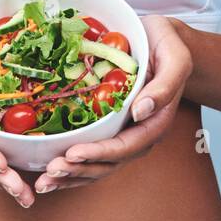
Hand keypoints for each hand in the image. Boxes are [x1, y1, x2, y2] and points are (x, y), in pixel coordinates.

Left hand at [32, 15, 192, 193]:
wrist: (164, 39)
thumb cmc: (169, 46)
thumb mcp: (175, 59)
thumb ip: (164, 86)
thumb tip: (141, 112)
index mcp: (156, 122)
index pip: (126, 146)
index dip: (98, 153)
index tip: (72, 154)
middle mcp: (139, 134)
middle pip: (109, 162)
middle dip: (78, 169)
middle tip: (49, 171)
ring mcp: (124, 133)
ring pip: (98, 164)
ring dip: (71, 175)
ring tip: (44, 181)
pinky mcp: (111, 127)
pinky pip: (91, 150)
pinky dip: (71, 163)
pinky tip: (48, 171)